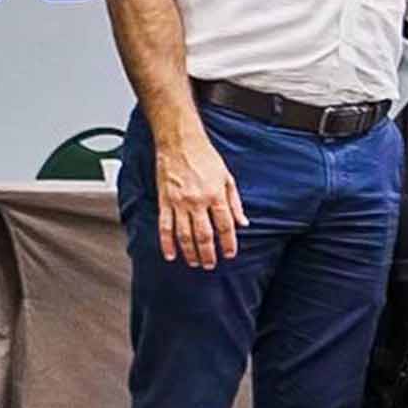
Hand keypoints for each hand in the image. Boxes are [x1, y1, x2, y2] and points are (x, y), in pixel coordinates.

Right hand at [156, 129, 246, 268]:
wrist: (180, 143)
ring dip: (190, 252)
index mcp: (215, 195)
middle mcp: (197, 202)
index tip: (230, 254)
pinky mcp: (164, 201)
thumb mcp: (227, 178)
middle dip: (208, 253)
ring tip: (195, 263)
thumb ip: (235, 203)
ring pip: (184, 234)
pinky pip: (164, 227)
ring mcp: (178, 203)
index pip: (225, 226)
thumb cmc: (205, 158)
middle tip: (211, 265)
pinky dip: (167, 243)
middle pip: (204, 235)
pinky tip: (171, 255)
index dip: (228, 243)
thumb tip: (243, 223)